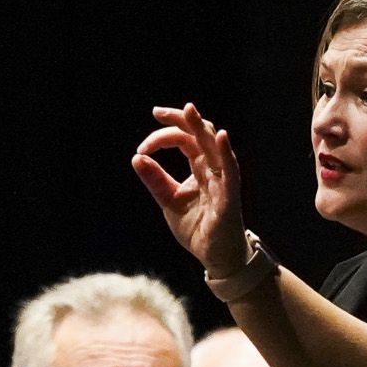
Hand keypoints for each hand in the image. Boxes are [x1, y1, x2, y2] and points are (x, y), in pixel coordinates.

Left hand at [132, 103, 249, 272]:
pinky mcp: (230, 195)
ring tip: (188, 109)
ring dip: (201, 127)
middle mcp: (213, 168)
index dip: (163, 136)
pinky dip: (226, 152)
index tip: (142, 148)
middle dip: (180, 120)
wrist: (214, 256)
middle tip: (157, 112)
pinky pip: (230, 170)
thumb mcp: (169, 201)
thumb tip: (136, 158)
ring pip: (214, 146)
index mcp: (200, 167)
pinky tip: (220, 136)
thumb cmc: (197, 227)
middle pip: (199, 135)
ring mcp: (223, 179)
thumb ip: (156, 180)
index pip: (184, 139)